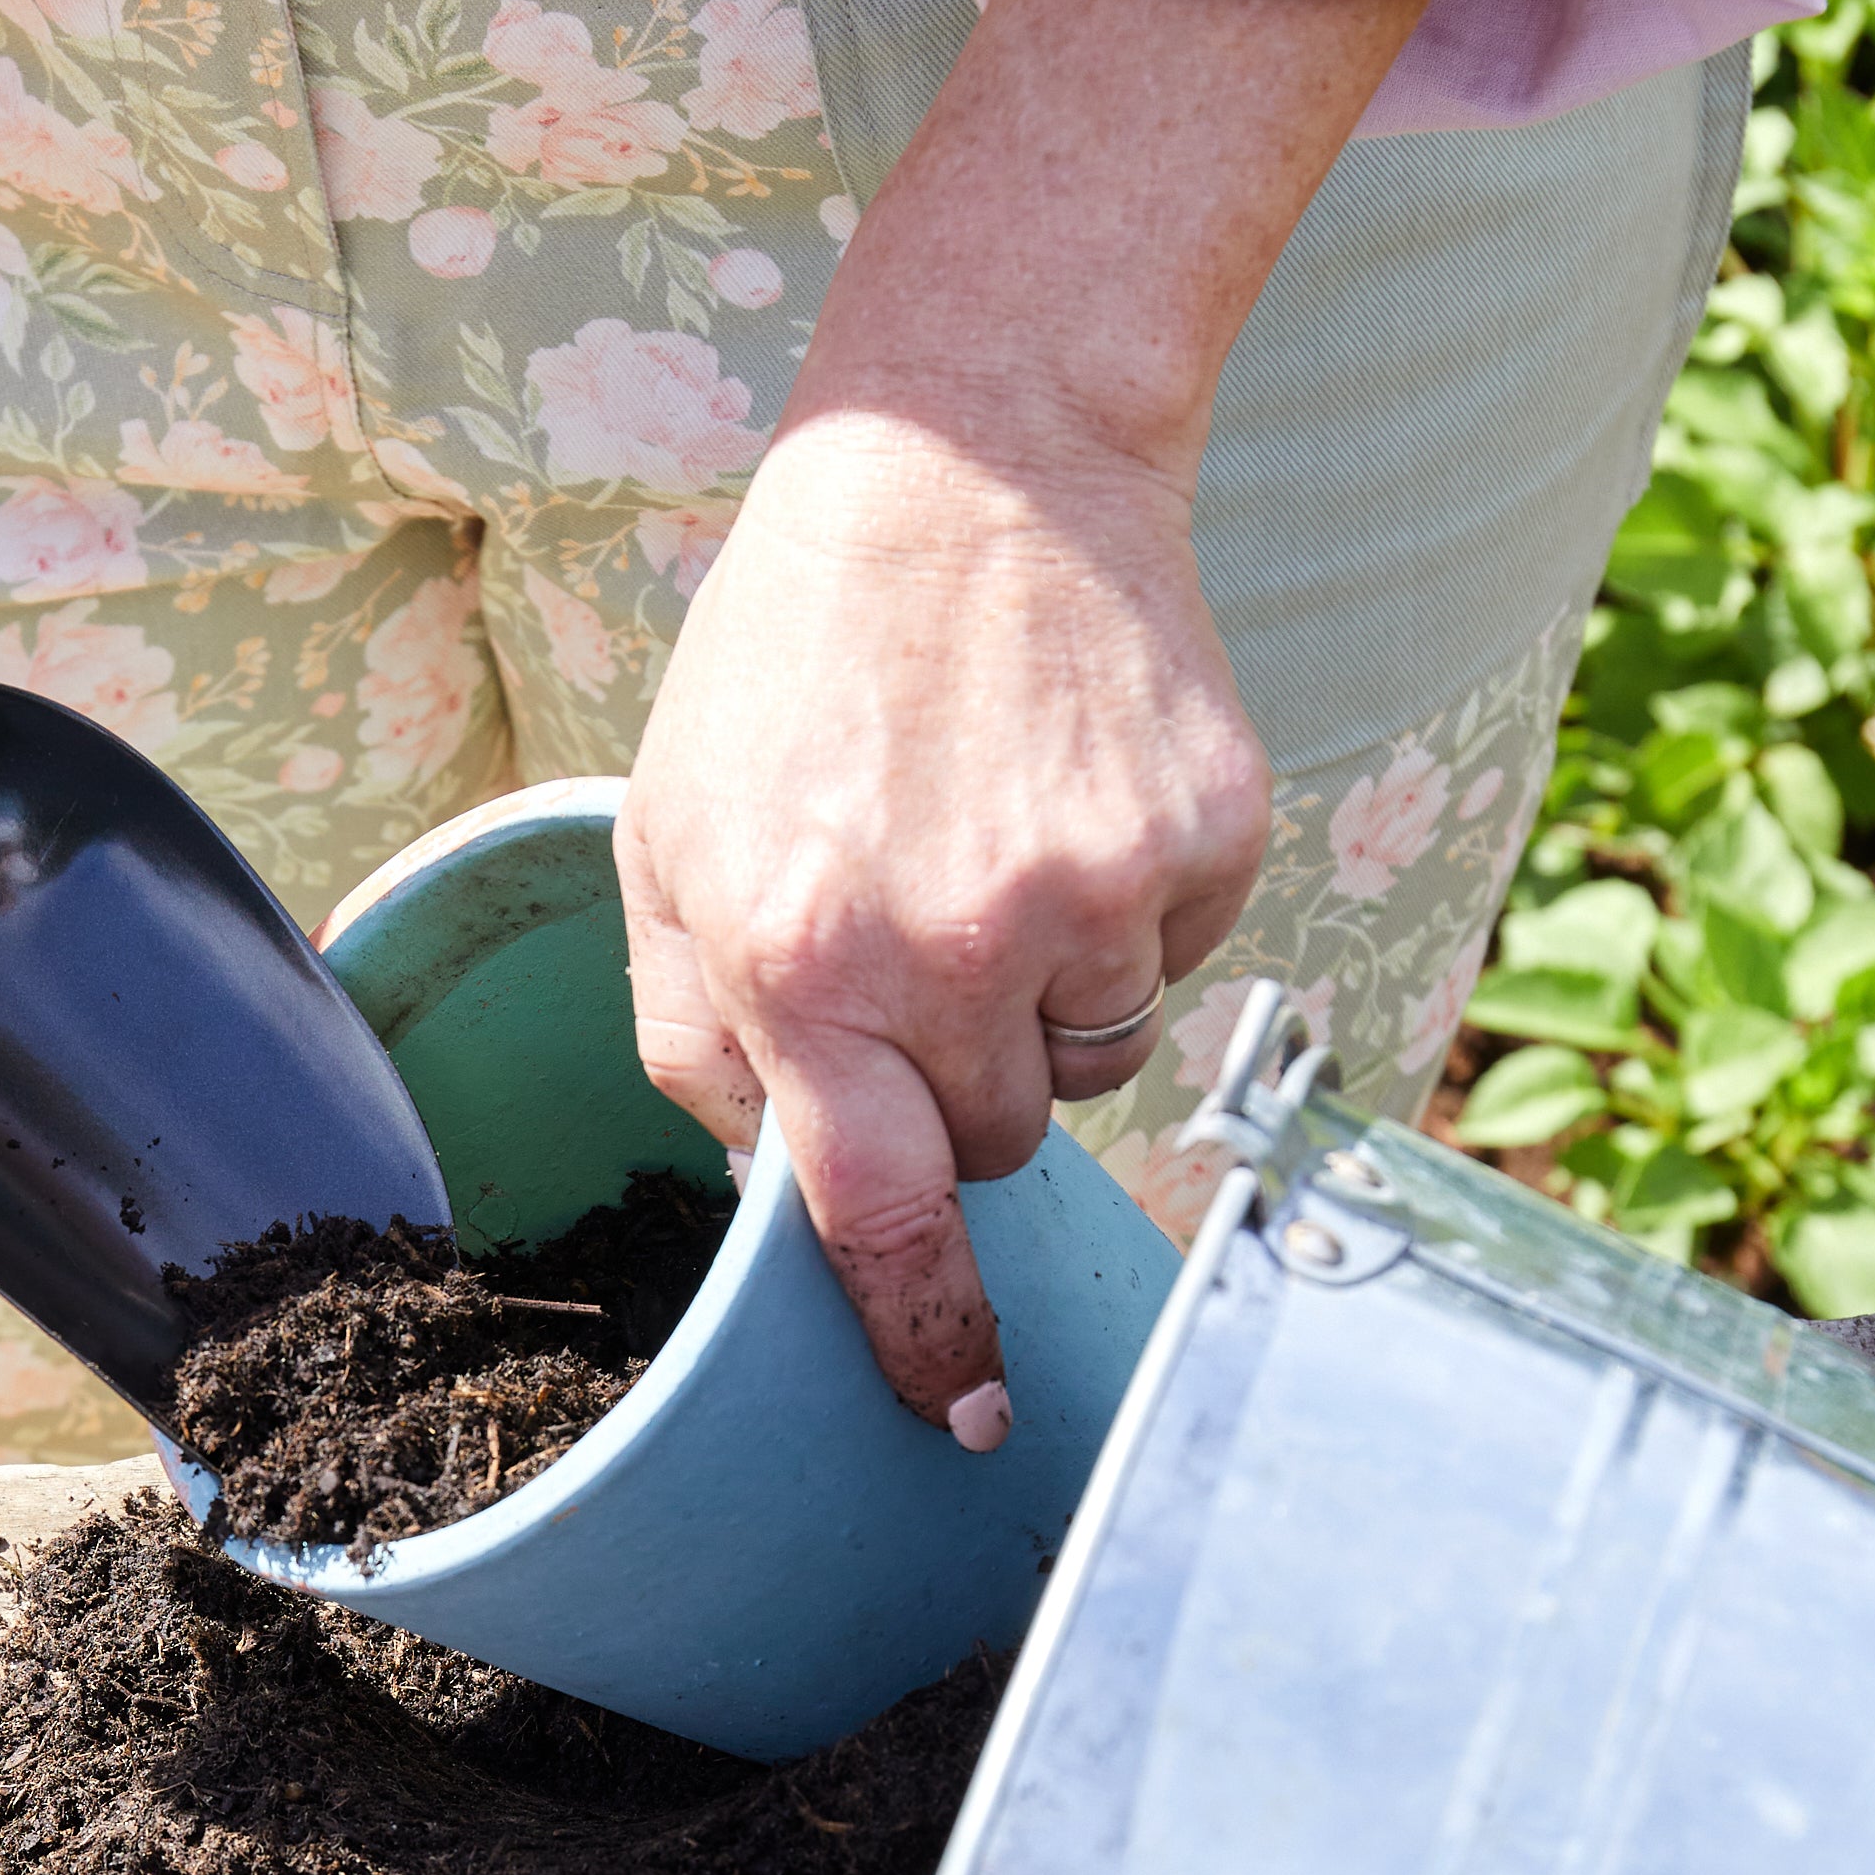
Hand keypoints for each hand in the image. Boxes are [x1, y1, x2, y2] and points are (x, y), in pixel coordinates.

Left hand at [618, 397, 1264, 1436]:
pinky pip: (1178, 961)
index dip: (925, 1337)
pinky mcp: (1205, 838)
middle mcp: (955, 950)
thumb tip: (771, 1189)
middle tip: (924, 938)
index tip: (965, 1416)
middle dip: (960, 1086)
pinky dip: (1129, 908)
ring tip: (991, 841)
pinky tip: (1067, 791)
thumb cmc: (792, 666)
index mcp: (801, 967)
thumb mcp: (668, 844)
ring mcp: (1094, 894)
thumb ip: (695, 1037)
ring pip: (1095, 1067)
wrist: (971, 458)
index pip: (877, 1219)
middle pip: (997, 1149)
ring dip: (1048, 998)